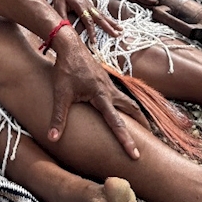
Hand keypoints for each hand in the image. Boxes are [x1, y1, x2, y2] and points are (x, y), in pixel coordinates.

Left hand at [47, 25, 147, 159]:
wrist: (70, 46)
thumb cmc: (65, 69)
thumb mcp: (61, 94)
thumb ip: (58, 117)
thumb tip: (53, 138)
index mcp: (101, 96)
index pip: (116, 122)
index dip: (126, 140)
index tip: (135, 155)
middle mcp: (109, 90)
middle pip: (132, 109)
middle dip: (141, 124)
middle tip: (148, 139)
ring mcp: (108, 84)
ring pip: (127, 101)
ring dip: (134, 113)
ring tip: (139, 126)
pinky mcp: (104, 80)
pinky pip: (119, 95)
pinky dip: (124, 105)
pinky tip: (119, 109)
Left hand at [52, 0, 120, 43]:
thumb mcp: (58, 5)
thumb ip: (62, 16)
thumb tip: (65, 29)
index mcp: (80, 5)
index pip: (88, 21)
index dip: (91, 31)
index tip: (94, 41)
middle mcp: (88, 5)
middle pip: (100, 18)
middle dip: (109, 27)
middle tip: (117, 34)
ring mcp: (90, 4)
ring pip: (102, 15)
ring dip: (112, 22)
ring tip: (120, 29)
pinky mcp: (90, 4)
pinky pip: (100, 12)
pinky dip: (107, 18)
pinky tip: (112, 22)